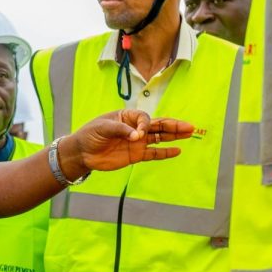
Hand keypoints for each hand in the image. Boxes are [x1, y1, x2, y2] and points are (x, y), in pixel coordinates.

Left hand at [64, 109, 192, 173]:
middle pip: (157, 126)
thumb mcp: (103, 128)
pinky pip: (153, 153)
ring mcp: (137, 142)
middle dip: (173, 125)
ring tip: (189, 133)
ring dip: (174, 136)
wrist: (82, 152)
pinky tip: (177, 151)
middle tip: (189, 126)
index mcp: (127, 117)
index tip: (140, 133)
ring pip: (159, 138)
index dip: (145, 124)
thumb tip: (138, 137)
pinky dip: (165, 152)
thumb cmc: (90, 134)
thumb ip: (121, 130)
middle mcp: (135, 128)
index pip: (144, 118)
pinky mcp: (136, 155)